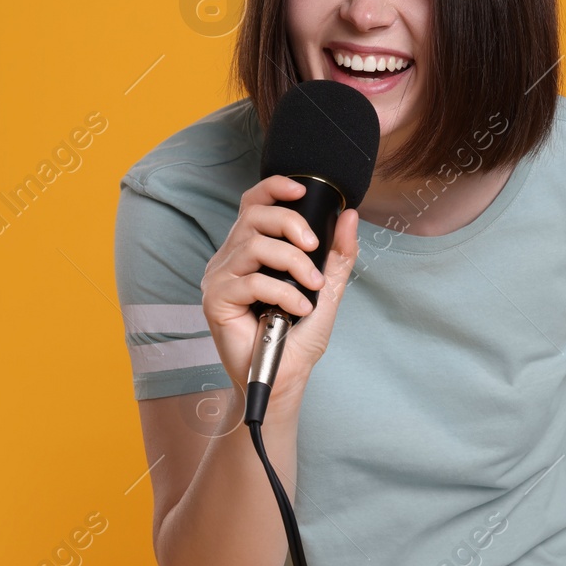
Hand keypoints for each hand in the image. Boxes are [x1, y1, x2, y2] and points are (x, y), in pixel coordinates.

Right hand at [200, 175, 359, 415]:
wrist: (286, 377)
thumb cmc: (299, 335)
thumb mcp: (326, 288)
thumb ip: (337, 254)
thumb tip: (349, 216)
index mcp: (251, 250)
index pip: (253, 203)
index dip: (274, 188)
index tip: (301, 189)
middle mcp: (230, 259)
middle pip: (254, 216)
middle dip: (290, 224)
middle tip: (313, 249)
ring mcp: (219, 279)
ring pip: (253, 246)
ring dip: (292, 263)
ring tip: (310, 289)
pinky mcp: (216, 300)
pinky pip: (250, 281)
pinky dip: (282, 293)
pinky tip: (297, 309)